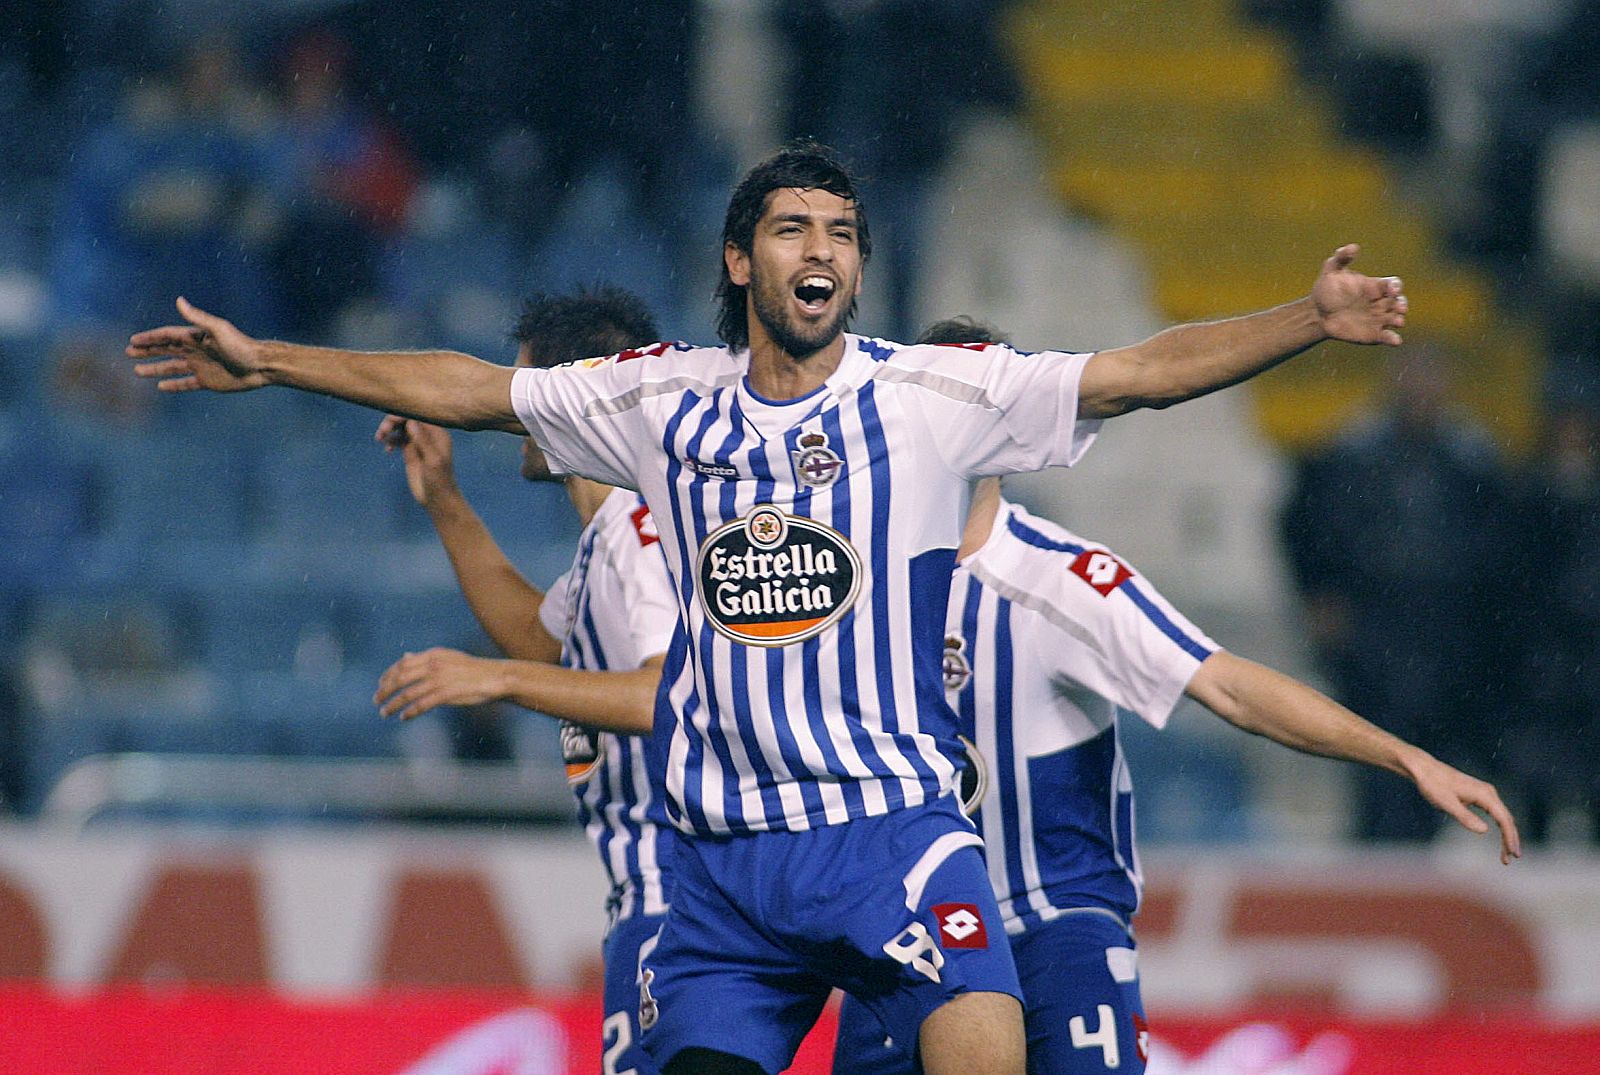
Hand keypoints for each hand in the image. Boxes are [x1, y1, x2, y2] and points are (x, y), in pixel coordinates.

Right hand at [126, 297, 269, 392]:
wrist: (261, 367)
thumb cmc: (241, 347)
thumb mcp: (218, 330)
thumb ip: (198, 318)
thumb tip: (179, 300)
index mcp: (195, 337)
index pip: (167, 336)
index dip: (150, 337)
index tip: (133, 340)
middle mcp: (196, 351)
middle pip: (165, 350)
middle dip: (147, 351)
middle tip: (128, 352)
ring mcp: (201, 366)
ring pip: (172, 367)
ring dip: (155, 368)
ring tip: (137, 371)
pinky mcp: (208, 381)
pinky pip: (186, 383)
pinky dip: (174, 385)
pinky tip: (161, 386)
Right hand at [374, 416, 456, 505]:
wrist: (437, 499)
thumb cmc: (439, 480)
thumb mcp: (433, 461)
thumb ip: (423, 441)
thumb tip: (411, 422)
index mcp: (437, 433)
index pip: (418, 416)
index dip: (403, 415)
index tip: (389, 422)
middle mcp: (428, 435)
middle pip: (407, 419)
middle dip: (393, 422)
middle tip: (381, 432)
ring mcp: (418, 443)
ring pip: (401, 428)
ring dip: (389, 430)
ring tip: (380, 439)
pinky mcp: (410, 452)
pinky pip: (398, 440)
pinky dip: (391, 441)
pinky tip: (387, 450)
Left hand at [374, 647, 505, 719]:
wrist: (495, 677)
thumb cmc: (471, 669)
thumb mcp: (446, 658)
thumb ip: (424, 659)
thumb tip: (404, 656)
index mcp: (432, 655)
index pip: (402, 664)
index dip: (387, 675)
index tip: (380, 685)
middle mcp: (434, 665)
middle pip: (400, 678)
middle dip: (385, 690)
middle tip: (376, 701)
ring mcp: (440, 680)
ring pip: (408, 693)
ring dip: (393, 704)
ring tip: (385, 713)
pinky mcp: (447, 694)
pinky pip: (422, 705)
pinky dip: (410, 712)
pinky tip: (404, 717)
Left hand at [1311, 244, 1407, 345]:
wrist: (1317, 313)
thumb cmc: (1327, 288)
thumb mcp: (1331, 270)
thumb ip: (1341, 258)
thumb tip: (1353, 247)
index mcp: (1375, 287)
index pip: (1392, 285)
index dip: (1395, 286)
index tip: (1392, 289)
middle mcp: (1381, 302)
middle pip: (1399, 302)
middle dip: (1402, 304)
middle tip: (1400, 307)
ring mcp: (1378, 319)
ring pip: (1396, 319)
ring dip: (1399, 320)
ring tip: (1397, 321)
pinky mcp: (1373, 334)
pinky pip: (1387, 337)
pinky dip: (1393, 339)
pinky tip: (1395, 341)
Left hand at [1407, 752, 1521, 864]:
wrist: (1424, 769)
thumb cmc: (1433, 785)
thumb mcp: (1447, 803)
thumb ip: (1465, 817)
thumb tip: (1485, 830)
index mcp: (1484, 794)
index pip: (1504, 819)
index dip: (1510, 838)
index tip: (1512, 854)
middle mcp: (1489, 792)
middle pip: (1506, 819)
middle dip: (1510, 839)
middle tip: (1510, 859)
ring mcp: (1485, 793)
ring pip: (1502, 816)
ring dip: (1506, 834)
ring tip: (1506, 854)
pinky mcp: (1479, 795)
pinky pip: (1495, 813)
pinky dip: (1499, 826)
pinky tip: (1501, 837)